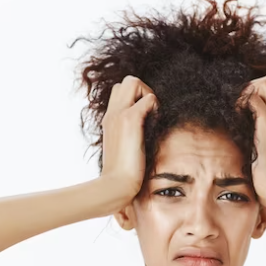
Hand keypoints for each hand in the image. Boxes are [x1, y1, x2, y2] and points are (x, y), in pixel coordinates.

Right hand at [100, 75, 158, 203]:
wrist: (115, 185)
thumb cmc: (121, 174)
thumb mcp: (122, 150)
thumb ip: (127, 138)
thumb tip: (138, 139)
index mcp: (109, 120)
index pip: (120, 92)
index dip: (136, 98)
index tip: (144, 117)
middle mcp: (112, 113)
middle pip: (126, 81)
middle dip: (143, 91)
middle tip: (150, 113)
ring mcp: (120, 115)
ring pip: (133, 81)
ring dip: (148, 94)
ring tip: (152, 117)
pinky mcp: (131, 120)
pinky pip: (148, 98)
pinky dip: (155, 106)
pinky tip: (155, 124)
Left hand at [235, 74, 265, 207]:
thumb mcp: (261, 151)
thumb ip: (256, 136)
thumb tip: (239, 130)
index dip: (254, 92)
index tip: (241, 108)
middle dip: (249, 87)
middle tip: (236, 107)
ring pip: (264, 82)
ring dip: (246, 93)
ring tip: (235, 112)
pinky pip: (252, 97)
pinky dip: (240, 102)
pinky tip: (233, 118)